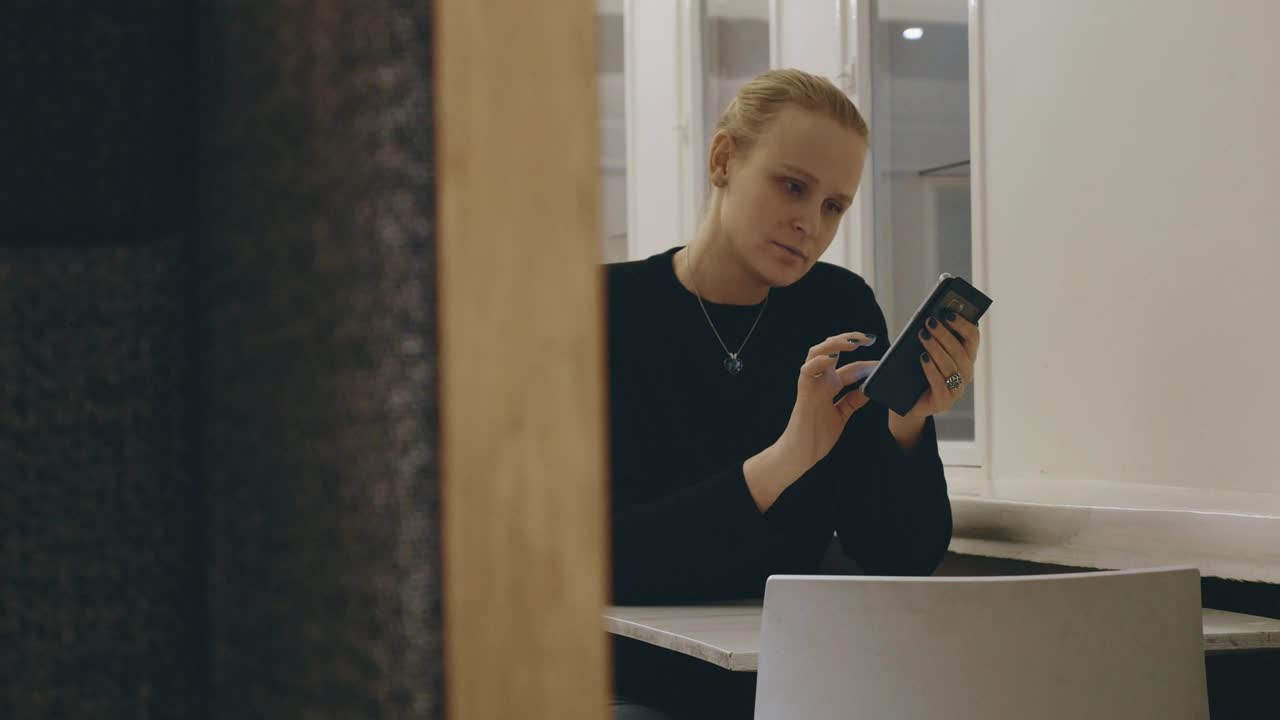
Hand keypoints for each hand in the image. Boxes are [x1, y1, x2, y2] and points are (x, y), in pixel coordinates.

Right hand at [776, 331, 879, 469]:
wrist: (800, 455)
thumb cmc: (816, 437)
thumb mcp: (841, 416)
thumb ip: (852, 402)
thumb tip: (868, 390)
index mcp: (829, 387)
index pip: (851, 368)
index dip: (867, 364)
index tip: (883, 362)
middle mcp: (820, 382)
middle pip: (832, 351)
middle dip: (850, 341)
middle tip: (869, 338)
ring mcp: (811, 385)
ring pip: (817, 353)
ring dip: (835, 344)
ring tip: (853, 341)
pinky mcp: (804, 393)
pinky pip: (807, 371)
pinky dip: (818, 362)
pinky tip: (831, 358)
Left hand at [904, 312, 981, 418]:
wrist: (906, 402)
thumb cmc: (917, 371)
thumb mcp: (924, 351)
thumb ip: (931, 336)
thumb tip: (929, 316)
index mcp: (966, 356)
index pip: (973, 337)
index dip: (963, 324)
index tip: (948, 312)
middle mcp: (966, 373)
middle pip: (960, 350)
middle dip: (944, 334)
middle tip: (930, 321)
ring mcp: (956, 389)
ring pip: (950, 365)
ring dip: (936, 348)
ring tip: (923, 335)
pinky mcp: (944, 402)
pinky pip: (940, 384)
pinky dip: (931, 369)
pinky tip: (922, 357)